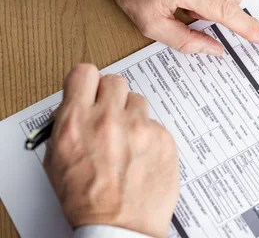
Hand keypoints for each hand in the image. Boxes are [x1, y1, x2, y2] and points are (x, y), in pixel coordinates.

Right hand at [43, 64, 179, 236]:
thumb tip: (75, 108)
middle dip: (111, 96)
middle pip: (115, 81)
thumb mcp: (57, 161)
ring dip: (132, 116)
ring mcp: (140, 127)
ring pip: (138, 101)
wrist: (119, 229)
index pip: (84, 73)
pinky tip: (142, 156)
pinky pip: (155, 124)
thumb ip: (66, 127)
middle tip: (111, 115)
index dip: (87, 82)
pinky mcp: (163, 137)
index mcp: (76, 123)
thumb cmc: (88, 201)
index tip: (90, 90)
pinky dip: (149, 136)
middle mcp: (108, 119)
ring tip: (127, 142)